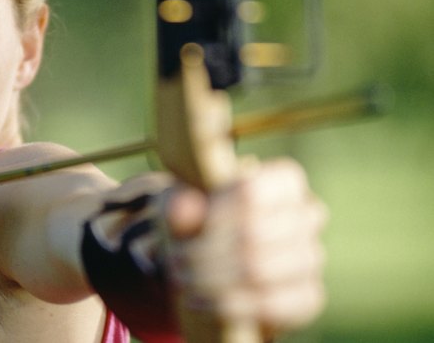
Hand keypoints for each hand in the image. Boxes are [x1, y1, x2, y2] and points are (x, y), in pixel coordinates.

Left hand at [163, 158, 325, 334]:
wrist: (216, 261)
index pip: (252, 192)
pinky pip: (272, 306)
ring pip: (260, 272)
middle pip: (253, 235)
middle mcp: (308, 215)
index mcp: (283, 180)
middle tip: (174, 260)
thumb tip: (183, 208)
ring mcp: (312, 257)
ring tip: (182, 280)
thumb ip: (179, 203)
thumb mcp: (181, 205)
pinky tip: (198, 301)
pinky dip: (227, 306)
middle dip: (203, 252)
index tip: (183, 224)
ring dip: (209, 280)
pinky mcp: (309, 297)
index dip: (214, 212)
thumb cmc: (200, 220)